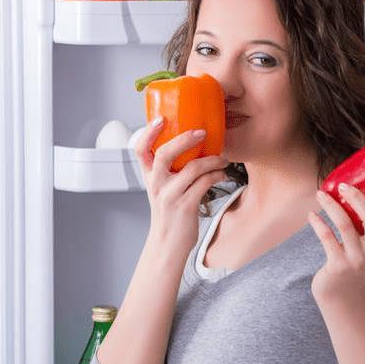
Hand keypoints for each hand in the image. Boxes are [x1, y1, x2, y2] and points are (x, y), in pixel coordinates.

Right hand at [135, 116, 229, 262]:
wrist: (168, 245)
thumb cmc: (169, 214)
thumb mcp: (161, 189)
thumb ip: (168, 170)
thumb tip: (189, 144)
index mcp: (149, 177)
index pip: (140, 150)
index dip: (148, 132)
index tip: (161, 118)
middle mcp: (156, 184)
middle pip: (165, 154)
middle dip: (185, 139)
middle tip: (202, 132)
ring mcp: (170, 196)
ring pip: (192, 168)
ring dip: (212, 160)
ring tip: (223, 159)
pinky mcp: (186, 206)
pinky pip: (204, 183)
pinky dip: (216, 175)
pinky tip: (222, 173)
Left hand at [308, 183, 364, 301]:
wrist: (341, 292)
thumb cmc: (356, 261)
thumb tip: (359, 190)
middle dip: (357, 198)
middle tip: (343, 186)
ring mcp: (357, 260)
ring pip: (345, 224)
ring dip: (331, 205)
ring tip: (320, 194)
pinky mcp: (338, 264)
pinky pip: (327, 236)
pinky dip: (317, 223)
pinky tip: (312, 214)